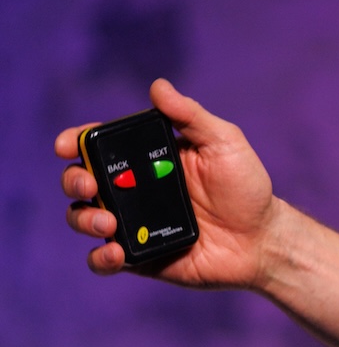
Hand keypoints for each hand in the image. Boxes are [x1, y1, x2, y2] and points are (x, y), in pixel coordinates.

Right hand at [57, 77, 283, 286]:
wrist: (262, 239)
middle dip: (73, 179)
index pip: (100, 146)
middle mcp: (133, 190)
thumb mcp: (224, 143)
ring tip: (107, 222)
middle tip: (91, 184)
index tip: (68, 144)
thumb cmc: (245, 187)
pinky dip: (99, 257)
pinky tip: (114, 251)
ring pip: (83, 218)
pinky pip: (103, 260)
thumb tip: (158, 86)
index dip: (76, 141)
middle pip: (81, 180)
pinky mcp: (138, 257)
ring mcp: (132, 224)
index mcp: (147, 159)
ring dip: (83, 218)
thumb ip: (190, 116)